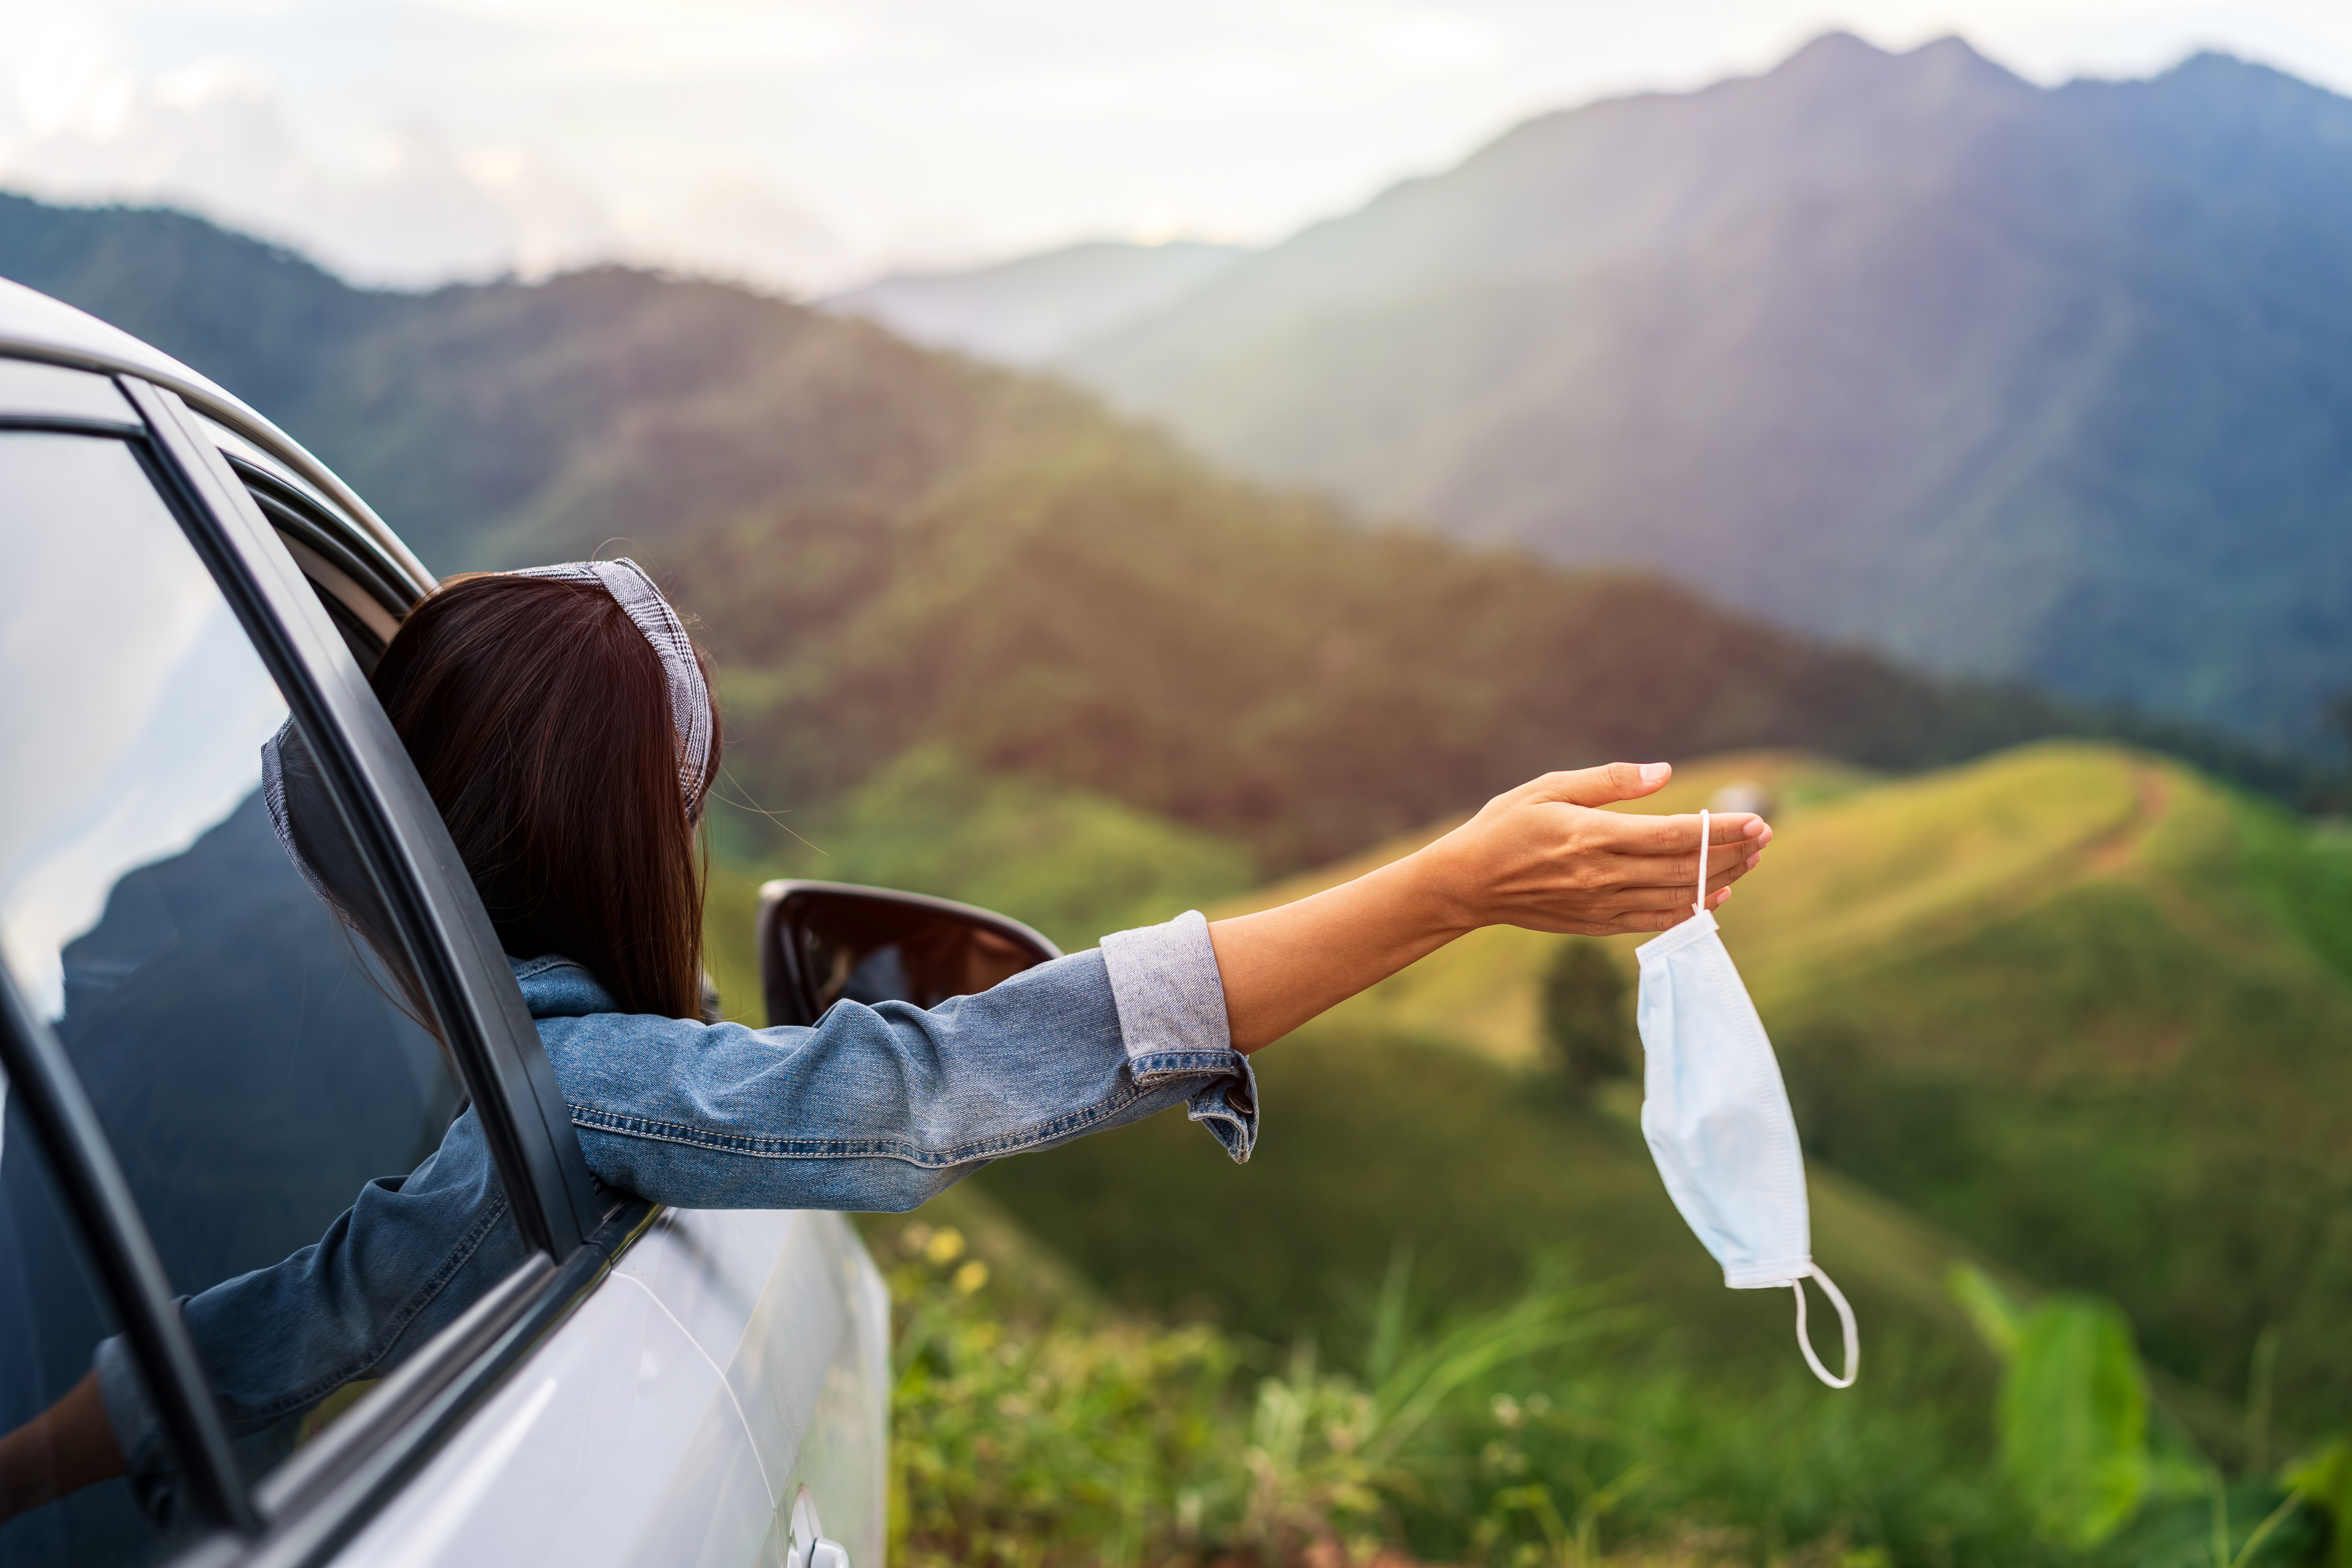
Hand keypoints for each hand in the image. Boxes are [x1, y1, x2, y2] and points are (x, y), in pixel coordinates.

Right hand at [1412, 761, 1769, 935]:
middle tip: (1765, 834)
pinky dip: (1691, 911)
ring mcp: (1602, 905)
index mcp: (1593, 836)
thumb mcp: (1547, 788)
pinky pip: (1657, 921)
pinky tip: (1715, 897)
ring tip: (1751, 860)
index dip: (1720, 830)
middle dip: (1733, 851)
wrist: (1467, 885)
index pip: (1674, 836)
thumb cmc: (1504, 828)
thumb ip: (1608, 781)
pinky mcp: (1598, 924)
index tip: (1755, 820)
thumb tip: (1664, 772)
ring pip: (1678, 896)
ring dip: (1722, 879)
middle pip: (1685, 868)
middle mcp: (1603, 875)